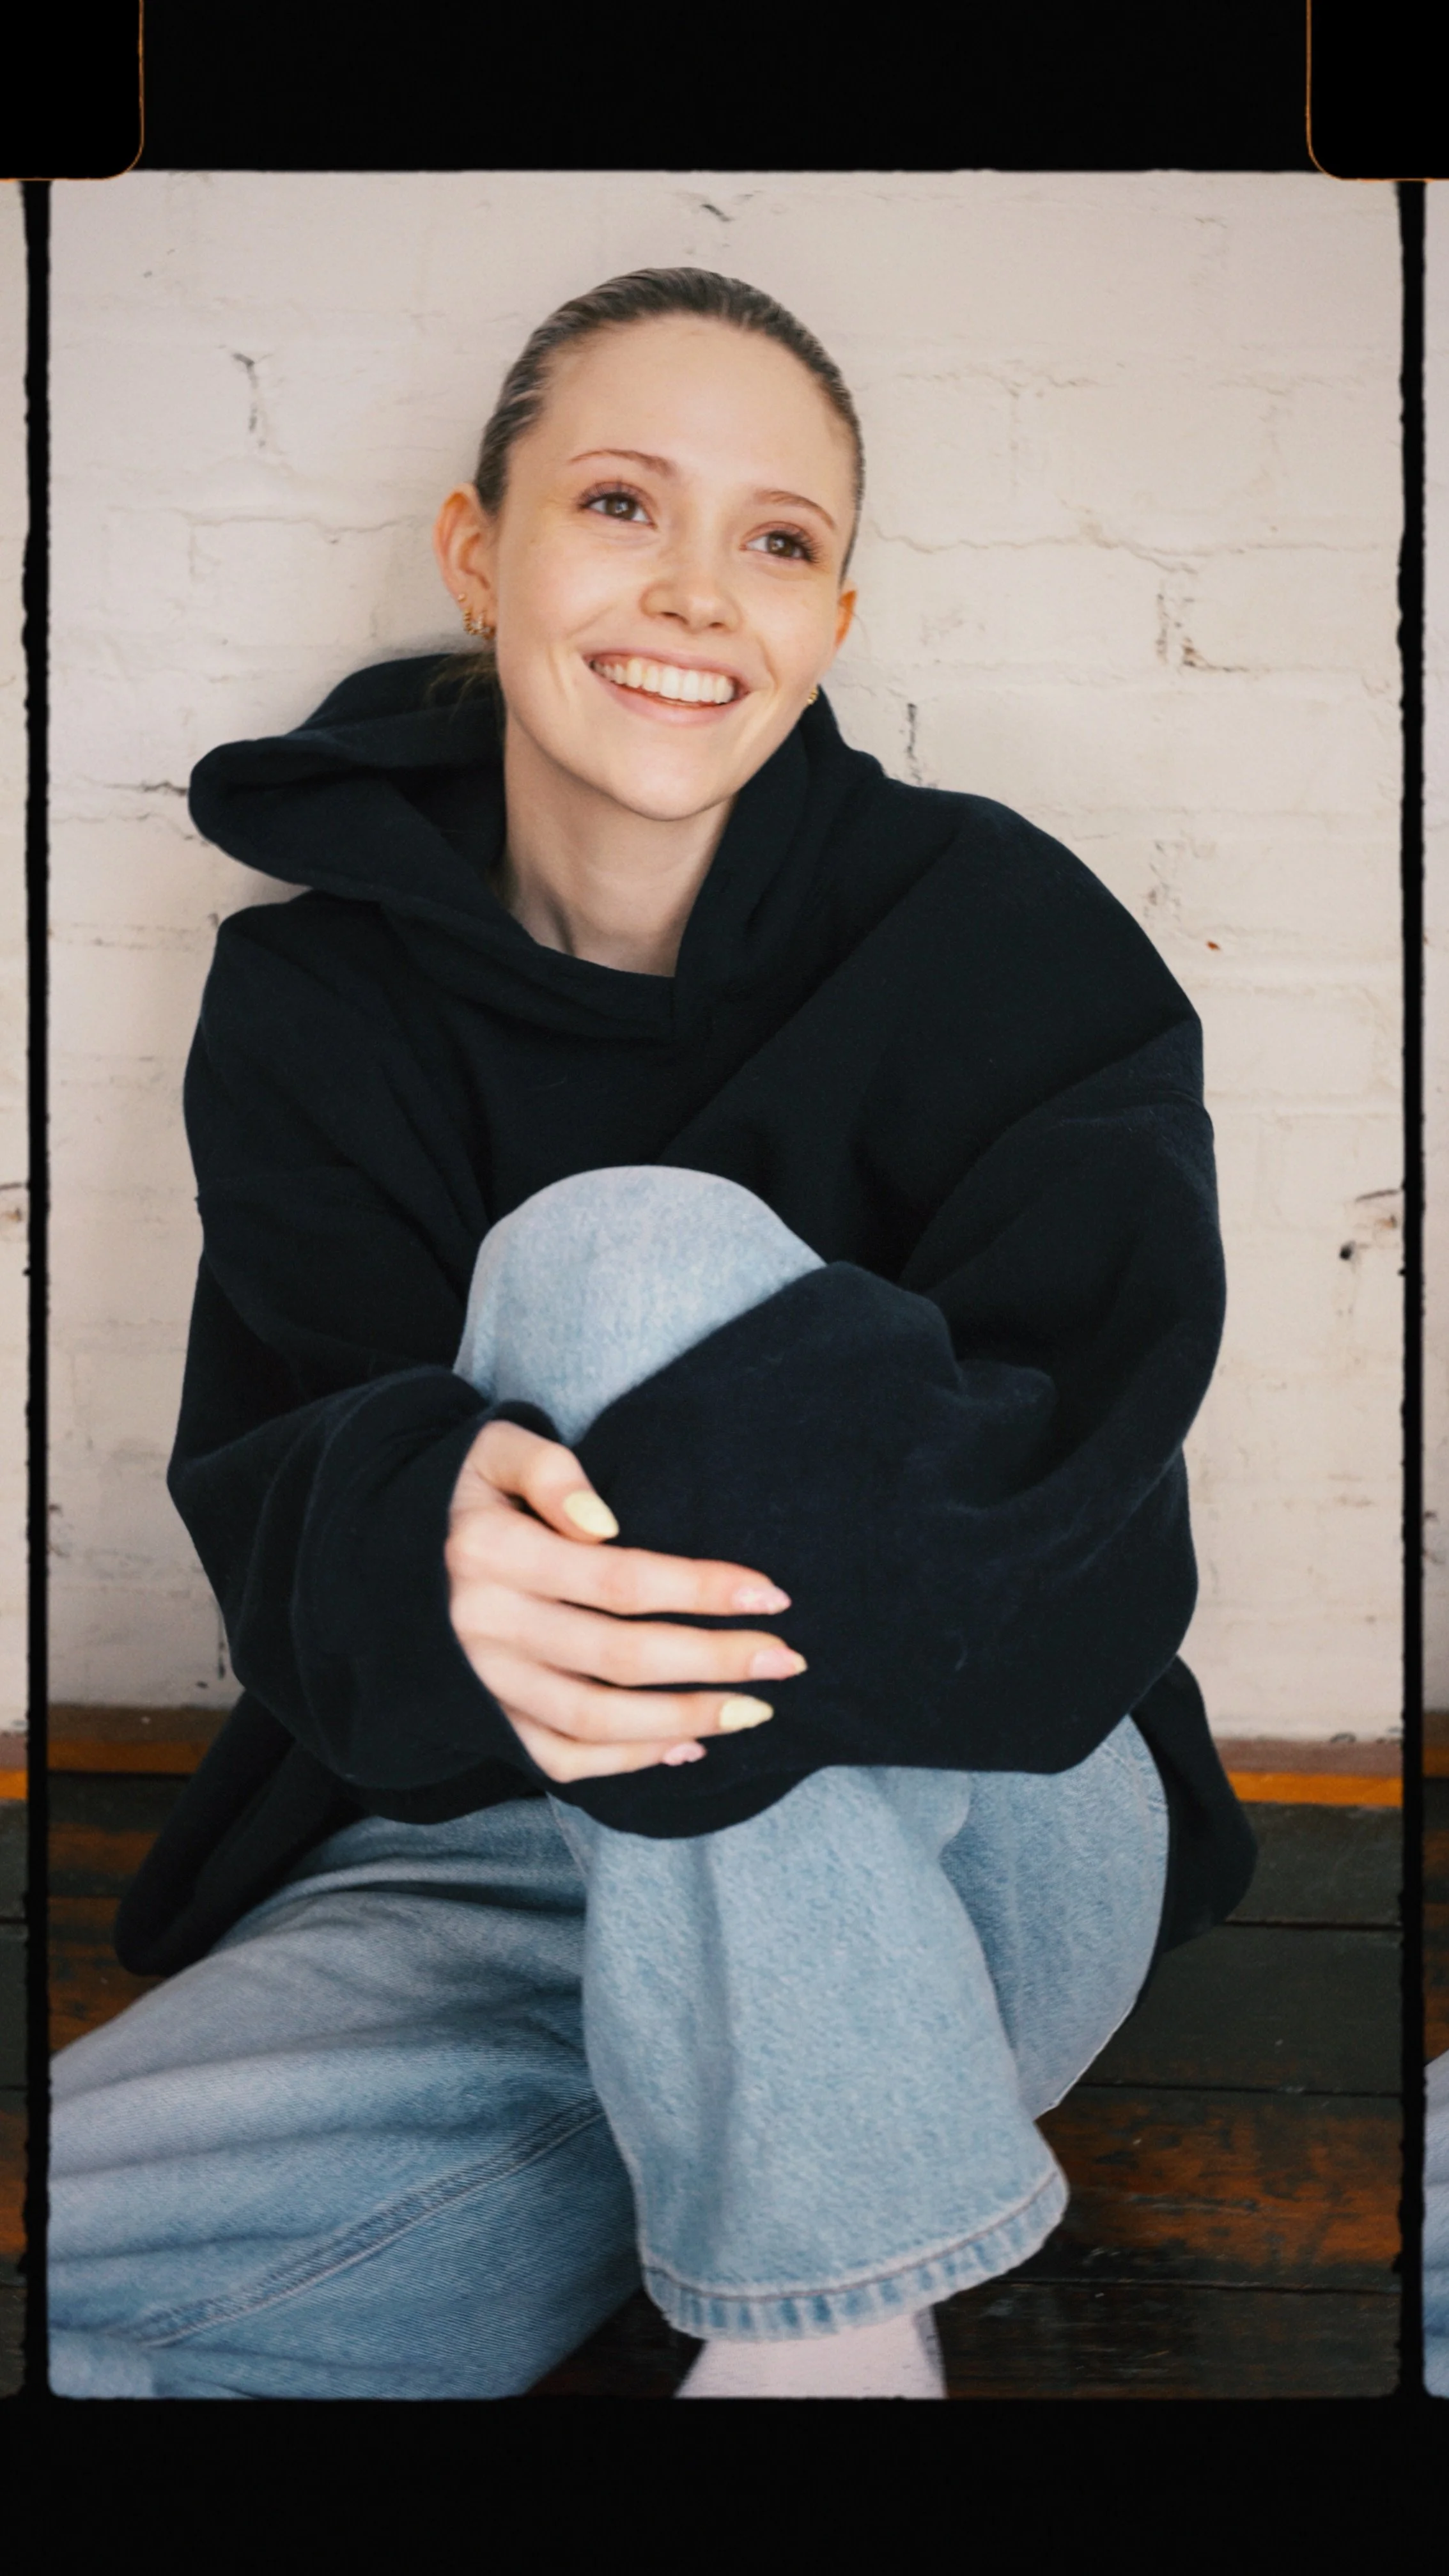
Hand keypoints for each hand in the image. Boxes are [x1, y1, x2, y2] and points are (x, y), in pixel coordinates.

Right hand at [445, 1417, 805, 1784]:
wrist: (387, 1560)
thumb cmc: (472, 1497)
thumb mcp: (494, 1451)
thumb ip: (549, 1469)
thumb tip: (604, 1521)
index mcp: (490, 1554)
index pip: (617, 1579)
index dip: (700, 1590)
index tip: (771, 1593)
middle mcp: (484, 1627)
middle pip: (620, 1657)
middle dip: (715, 1662)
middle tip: (786, 1659)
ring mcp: (485, 1684)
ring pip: (596, 1721)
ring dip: (685, 1720)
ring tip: (755, 1709)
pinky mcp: (488, 1721)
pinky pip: (562, 1758)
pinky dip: (629, 1761)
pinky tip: (690, 1744)